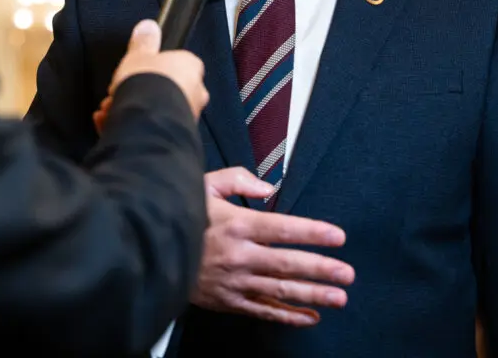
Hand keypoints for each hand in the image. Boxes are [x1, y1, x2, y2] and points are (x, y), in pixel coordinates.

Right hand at [96, 20, 207, 131]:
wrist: (147, 121)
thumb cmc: (147, 84)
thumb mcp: (138, 55)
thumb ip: (143, 42)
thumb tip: (148, 26)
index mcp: (190, 67)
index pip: (174, 62)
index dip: (150, 67)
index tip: (132, 71)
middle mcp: (195, 92)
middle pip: (165, 88)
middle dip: (140, 91)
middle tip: (118, 92)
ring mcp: (187, 115)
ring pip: (157, 110)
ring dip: (133, 109)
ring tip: (110, 110)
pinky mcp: (175, 135)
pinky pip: (152, 128)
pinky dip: (132, 126)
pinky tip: (111, 124)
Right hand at [191, 167, 354, 325]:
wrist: (149, 250)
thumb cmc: (183, 215)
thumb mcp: (205, 186)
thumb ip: (238, 180)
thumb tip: (268, 187)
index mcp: (237, 225)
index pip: (282, 229)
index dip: (312, 233)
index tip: (338, 236)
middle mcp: (239, 256)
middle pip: (287, 264)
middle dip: (321, 269)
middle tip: (348, 273)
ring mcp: (235, 282)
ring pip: (279, 290)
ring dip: (312, 295)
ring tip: (339, 298)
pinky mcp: (229, 301)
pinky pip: (263, 310)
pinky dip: (287, 316)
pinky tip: (311, 317)